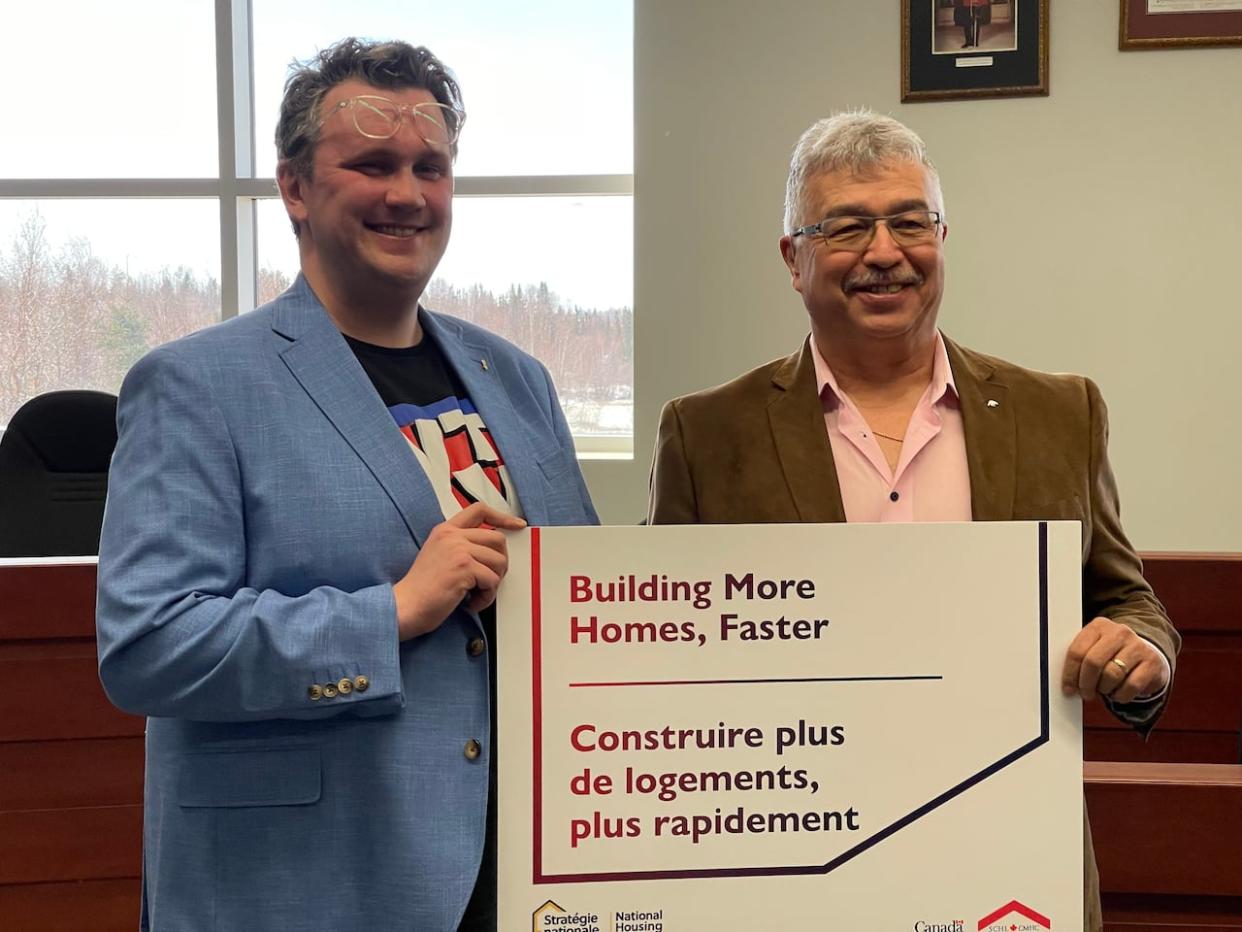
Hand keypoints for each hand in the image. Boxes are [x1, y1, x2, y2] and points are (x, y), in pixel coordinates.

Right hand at [392, 503, 525, 640]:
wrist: (405, 606)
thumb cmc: (421, 589)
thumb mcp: (438, 555)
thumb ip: (460, 546)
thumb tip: (491, 552)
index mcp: (445, 530)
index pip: (479, 510)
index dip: (502, 517)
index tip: (517, 525)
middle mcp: (452, 536)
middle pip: (498, 539)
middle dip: (500, 563)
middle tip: (489, 580)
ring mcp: (458, 550)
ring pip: (499, 561)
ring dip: (493, 584)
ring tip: (476, 594)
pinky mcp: (464, 567)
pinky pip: (492, 580)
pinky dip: (486, 597)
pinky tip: (471, 602)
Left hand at [1061, 616, 1168, 703]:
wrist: (1146, 654)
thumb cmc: (1112, 655)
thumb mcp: (1094, 649)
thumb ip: (1080, 659)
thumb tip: (1066, 684)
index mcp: (1099, 626)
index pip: (1077, 651)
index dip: (1069, 673)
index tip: (1068, 688)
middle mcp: (1119, 632)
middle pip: (1093, 662)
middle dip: (1086, 683)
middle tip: (1086, 693)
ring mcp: (1137, 646)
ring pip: (1111, 675)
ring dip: (1104, 689)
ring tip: (1104, 689)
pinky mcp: (1152, 662)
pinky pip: (1130, 686)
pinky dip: (1120, 695)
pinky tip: (1118, 693)